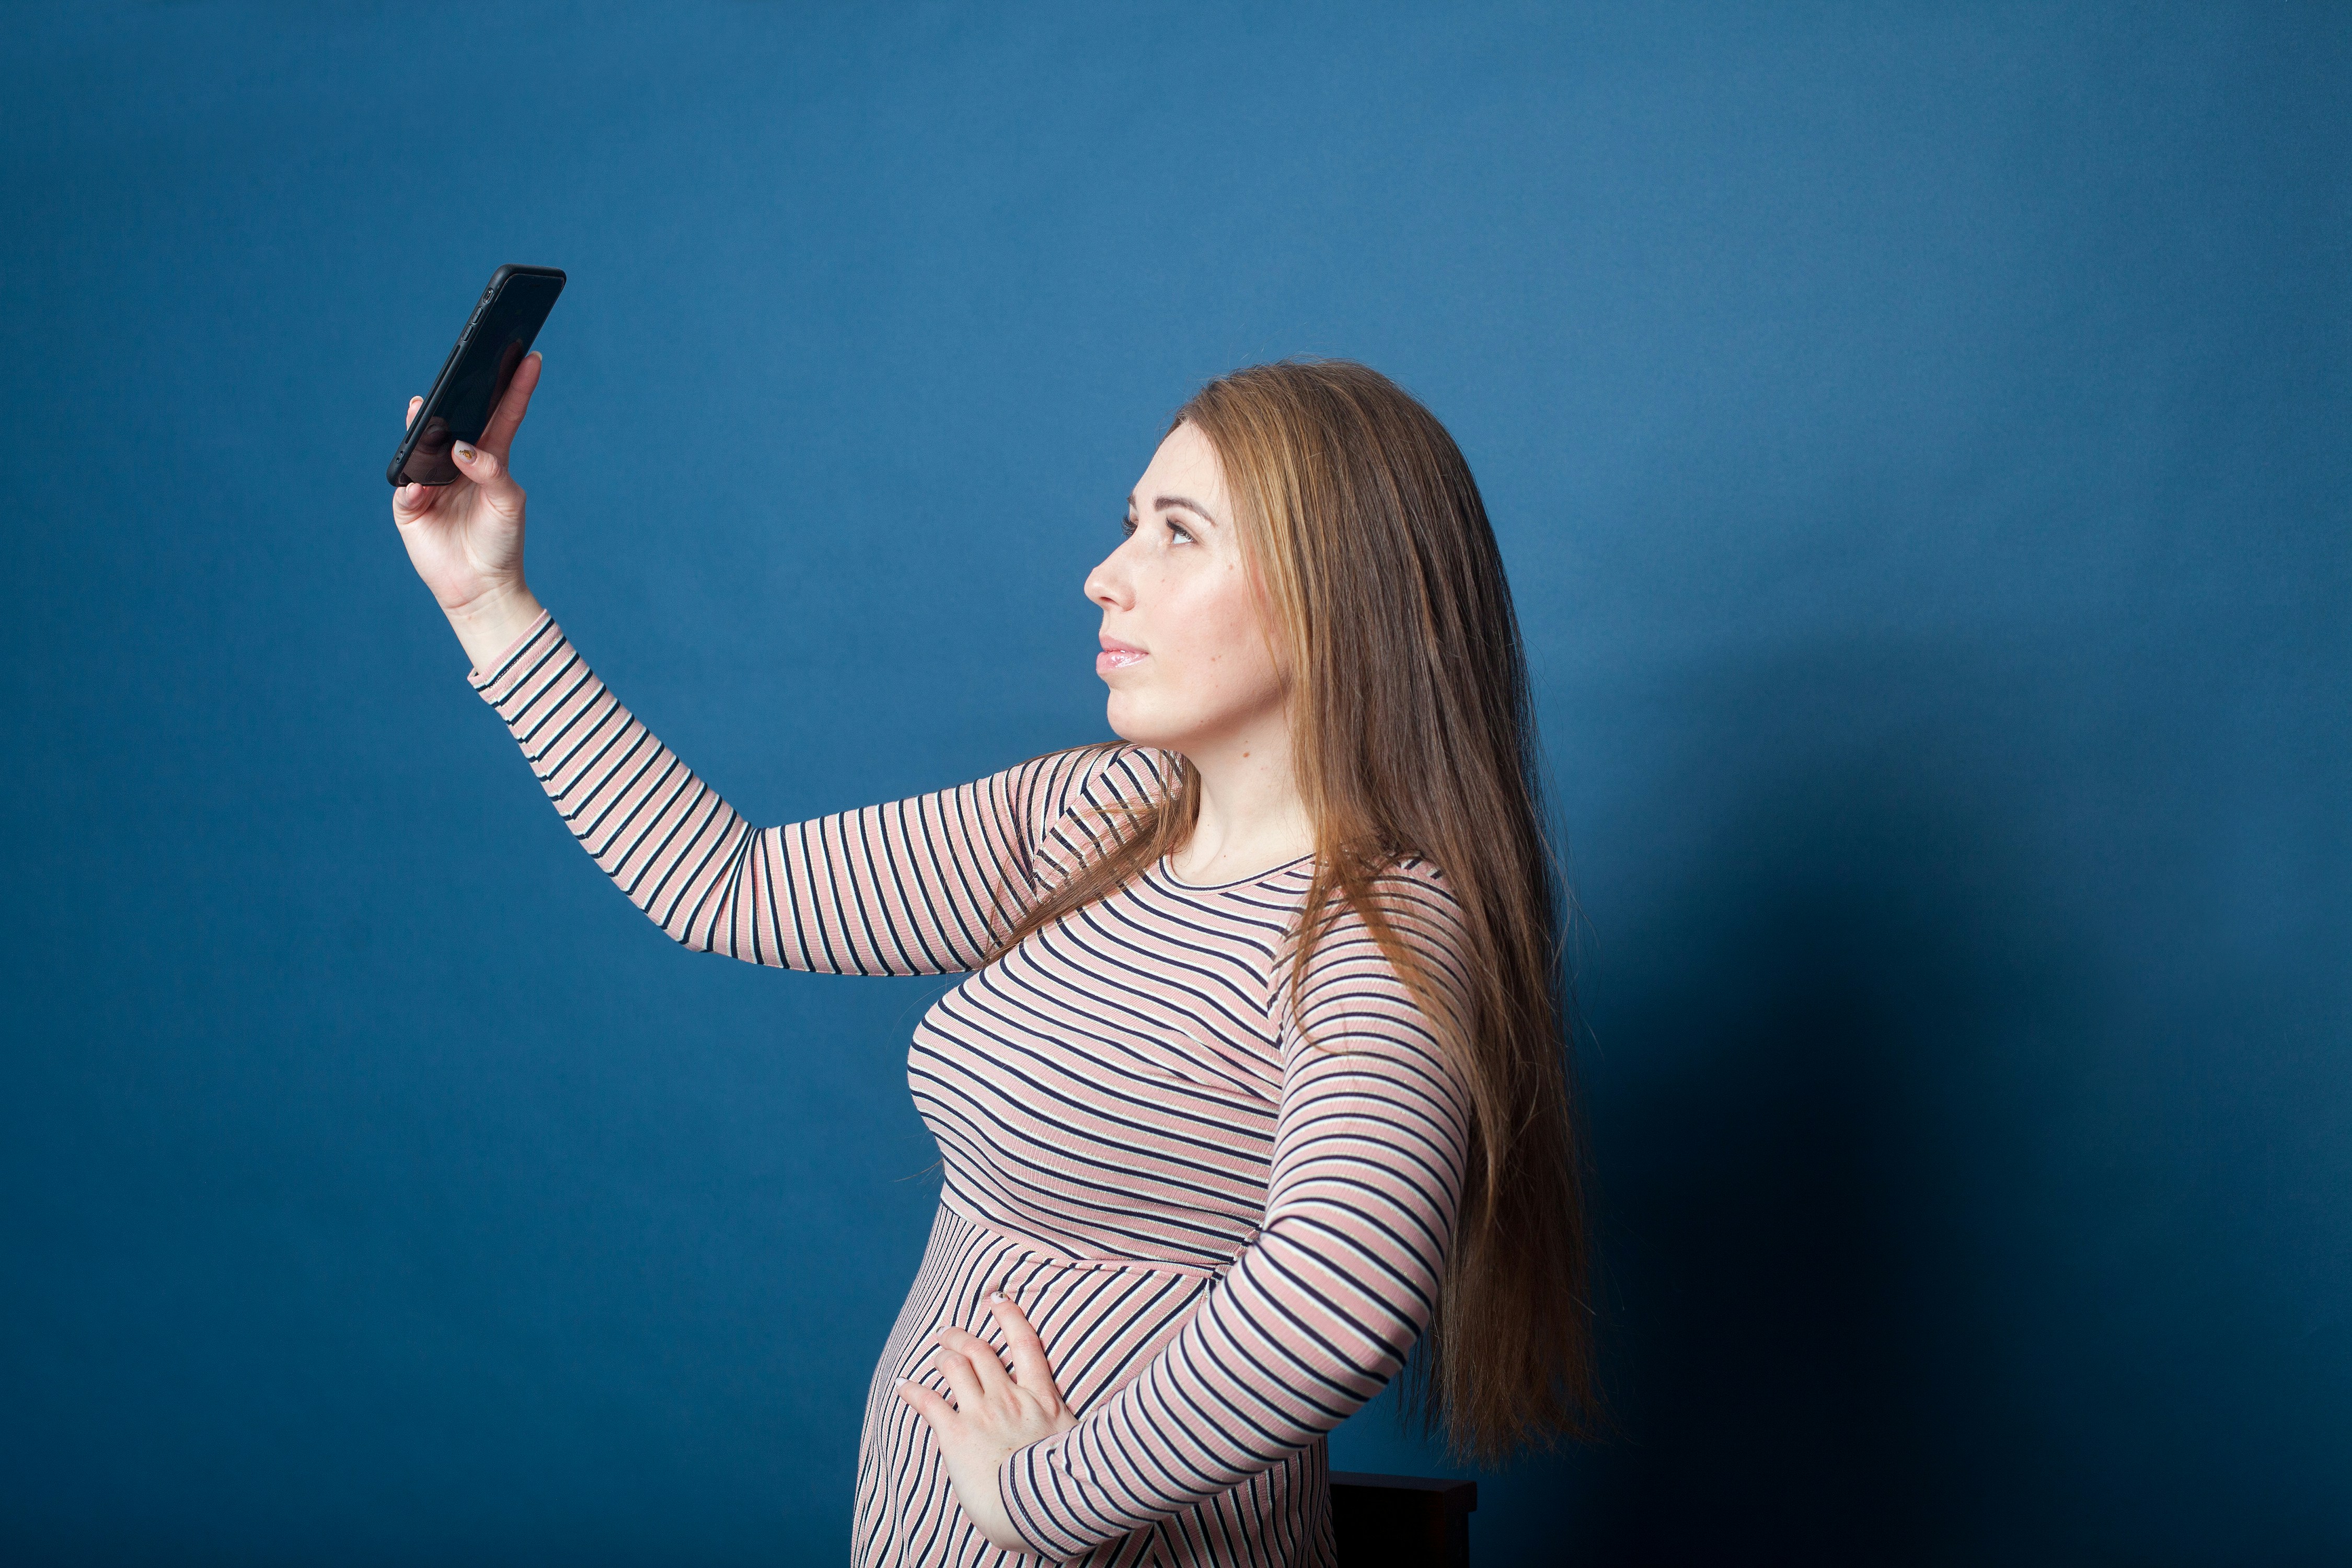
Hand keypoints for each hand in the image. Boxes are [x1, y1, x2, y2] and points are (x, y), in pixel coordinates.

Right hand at [390, 351, 546, 669]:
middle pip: (454, 421)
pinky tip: (419, 484)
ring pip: (421, 444)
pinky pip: (406, 486)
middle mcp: (458, 463)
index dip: (515, 386)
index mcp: (490, 458)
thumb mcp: (507, 502)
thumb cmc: (501, 542)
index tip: (530, 356)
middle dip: (455, 393)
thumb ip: (491, 471)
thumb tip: (460, 447)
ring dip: (420, 424)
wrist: (479, 586)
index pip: (503, 415)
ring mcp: (432, 481)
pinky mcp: (410, 505)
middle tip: (464, 363)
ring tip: (422, 404)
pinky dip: (413, 482)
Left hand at [895, 1291, 1078, 1554]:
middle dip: (962, 1336)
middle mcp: (1011, 1398)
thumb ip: (1066, 1434)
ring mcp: (983, 1412)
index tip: (997, 1300)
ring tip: (934, 1354)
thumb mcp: (1079, 1448)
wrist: (1043, 1508)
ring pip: (955, 1365)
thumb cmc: (1066, 1490)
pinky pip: (928, 1401)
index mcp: (1043, 1400)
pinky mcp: (957, 1433)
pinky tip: (903, 1385)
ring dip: (941, 1355)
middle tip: (950, 1333)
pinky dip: (912, 1390)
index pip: (1026, 1344)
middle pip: (981, 1350)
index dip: (1010, 1316)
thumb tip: (1070, 1440)